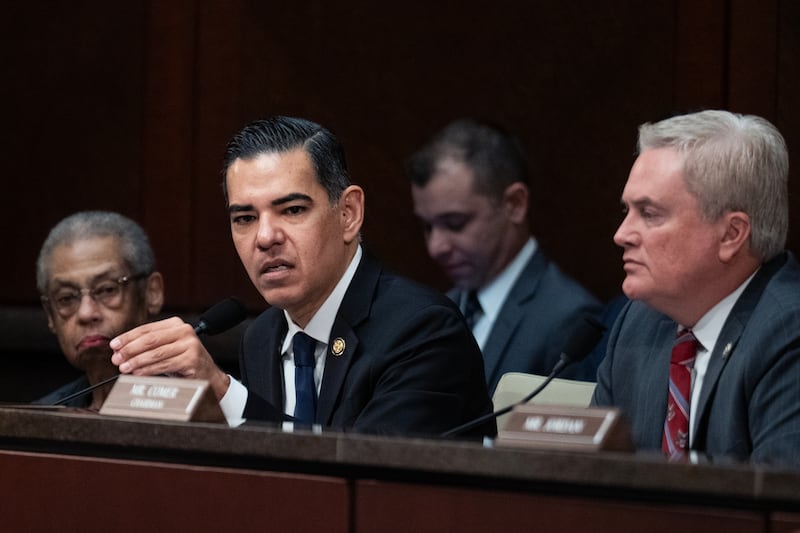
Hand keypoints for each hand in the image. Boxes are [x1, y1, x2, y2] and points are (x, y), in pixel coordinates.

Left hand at [110, 316, 230, 399]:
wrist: (207, 374)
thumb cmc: (183, 360)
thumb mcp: (167, 347)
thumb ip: (148, 346)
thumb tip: (121, 350)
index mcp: (176, 324)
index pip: (147, 329)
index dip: (128, 337)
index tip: (114, 345)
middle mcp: (184, 331)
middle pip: (150, 339)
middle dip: (130, 349)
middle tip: (117, 358)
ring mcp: (189, 345)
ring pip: (156, 353)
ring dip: (137, 361)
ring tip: (124, 367)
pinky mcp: (191, 359)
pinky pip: (164, 364)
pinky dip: (148, 370)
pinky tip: (138, 373)